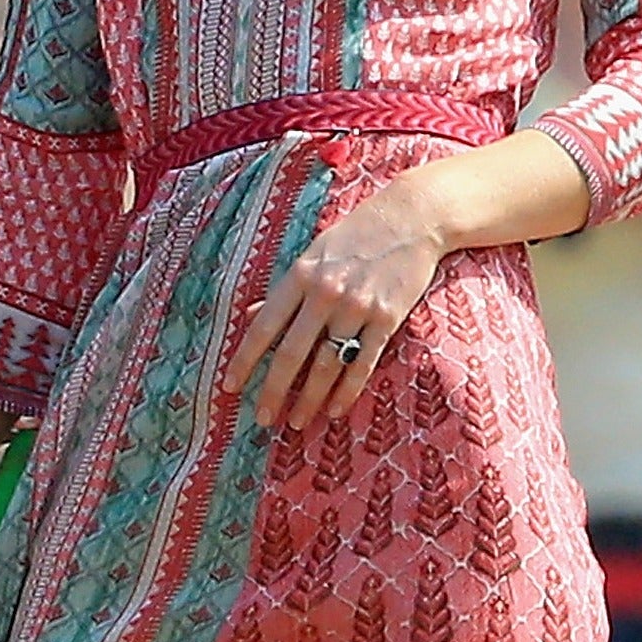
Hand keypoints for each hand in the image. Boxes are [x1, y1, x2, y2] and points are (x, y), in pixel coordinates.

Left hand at [223, 176, 443, 431]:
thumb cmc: (356, 236)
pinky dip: (347, 391)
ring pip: (326, 365)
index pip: (263, 327)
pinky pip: (363, 363)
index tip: (229, 387)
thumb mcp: (312, 254)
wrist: (411, 218)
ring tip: (296, 423)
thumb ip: (285, 289)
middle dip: (273, 391)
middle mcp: (325, 293)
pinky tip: (334, 411)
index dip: (244, 360)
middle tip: (262, 419)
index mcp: (301, 276)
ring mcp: (358, 307)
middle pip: (292, 353)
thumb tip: (251, 316)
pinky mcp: (387, 318)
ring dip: (308, 399)